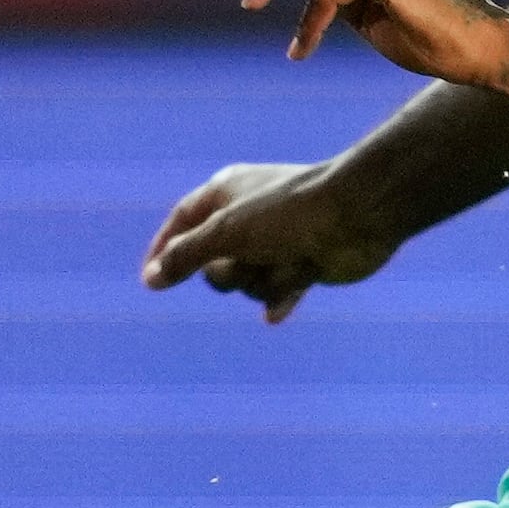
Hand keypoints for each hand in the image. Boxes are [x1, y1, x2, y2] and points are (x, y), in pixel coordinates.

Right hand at [142, 158, 403, 322]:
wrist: (357, 216)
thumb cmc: (288, 214)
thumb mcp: (226, 233)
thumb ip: (186, 256)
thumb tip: (151, 278)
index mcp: (226, 191)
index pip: (182, 220)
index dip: (165, 248)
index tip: (151, 279)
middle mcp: (249, 215)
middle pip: (214, 263)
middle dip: (230, 273)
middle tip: (249, 260)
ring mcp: (277, 241)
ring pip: (247, 282)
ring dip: (265, 280)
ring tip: (292, 262)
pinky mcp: (302, 262)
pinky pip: (278, 291)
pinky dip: (278, 298)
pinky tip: (274, 316)